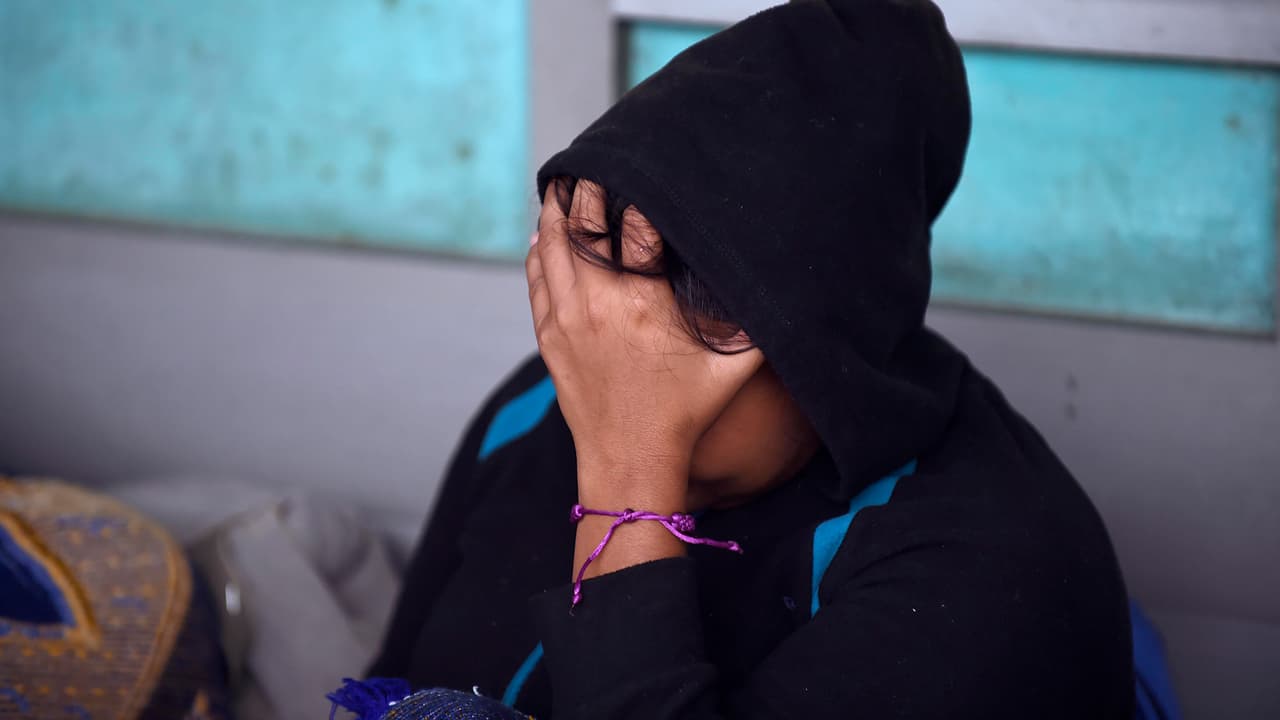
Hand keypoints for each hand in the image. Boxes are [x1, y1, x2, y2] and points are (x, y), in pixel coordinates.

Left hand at [526, 182, 763, 492]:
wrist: (630, 458)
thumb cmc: (685, 413)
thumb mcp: (732, 367)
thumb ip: (755, 324)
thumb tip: (783, 289)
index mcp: (645, 302)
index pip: (637, 227)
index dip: (638, 194)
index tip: (641, 169)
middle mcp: (599, 302)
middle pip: (583, 225)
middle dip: (588, 191)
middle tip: (594, 166)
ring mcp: (567, 318)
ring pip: (551, 247)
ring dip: (556, 213)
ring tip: (565, 187)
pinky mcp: (549, 336)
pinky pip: (535, 279)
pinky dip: (538, 251)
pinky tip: (544, 234)